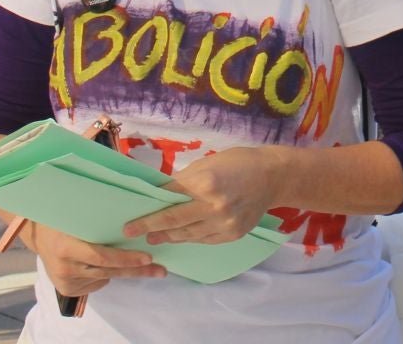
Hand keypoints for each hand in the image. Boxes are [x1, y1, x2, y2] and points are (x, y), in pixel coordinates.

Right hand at [28, 222, 163, 295]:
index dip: (126, 258)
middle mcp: (64, 267)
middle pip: (108, 271)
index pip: (101, 257)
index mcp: (66, 247)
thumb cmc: (61, 215)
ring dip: (124, 271)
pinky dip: (106, 274)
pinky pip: (96, 283)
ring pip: (104, 278)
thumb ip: (99, 213)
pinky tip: (110, 264)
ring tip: (146, 266)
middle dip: (137, 270)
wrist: (36, 233)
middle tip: (160, 270)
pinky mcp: (66, 289)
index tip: (148, 257)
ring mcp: (65, 280)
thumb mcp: (76, 212)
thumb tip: (131, 201)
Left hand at [129, 147, 279, 245]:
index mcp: (205, 183)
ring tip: (153, 238)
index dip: (147, 212)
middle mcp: (213, 206)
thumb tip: (161, 194)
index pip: (168, 200)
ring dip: (168, 237)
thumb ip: (184, 181)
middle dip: (150, 228)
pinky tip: (179, 237)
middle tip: (132, 233)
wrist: (273, 177)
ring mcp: (224, 224)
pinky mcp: (232, 235)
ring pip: (187, 235)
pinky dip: (190, 238)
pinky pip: (204, 240)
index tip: (130, 222)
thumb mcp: (207, 164)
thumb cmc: (238, 162)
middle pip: (173, 221)